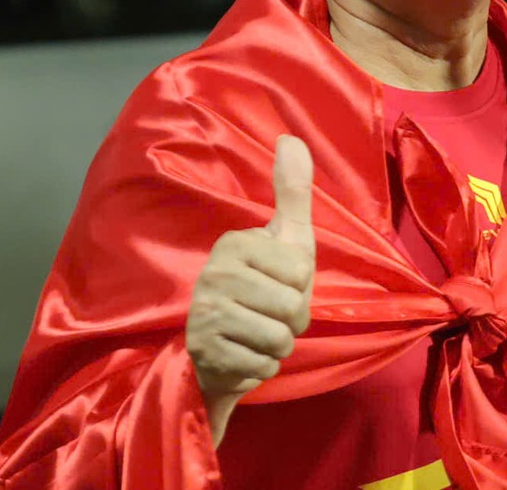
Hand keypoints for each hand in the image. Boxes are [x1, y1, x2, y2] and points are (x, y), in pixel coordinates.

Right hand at [186, 135, 314, 443]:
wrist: (216, 349)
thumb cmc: (261, 286)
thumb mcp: (284, 237)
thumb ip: (291, 191)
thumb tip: (292, 137)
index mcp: (235, 243)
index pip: (302, 269)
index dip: (301, 285)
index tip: (277, 282)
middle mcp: (214, 274)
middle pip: (292, 308)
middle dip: (291, 320)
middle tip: (267, 314)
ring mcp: (205, 315)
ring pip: (279, 340)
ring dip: (277, 346)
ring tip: (256, 334)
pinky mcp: (204, 353)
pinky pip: (263, 367)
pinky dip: (261, 368)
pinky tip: (243, 355)